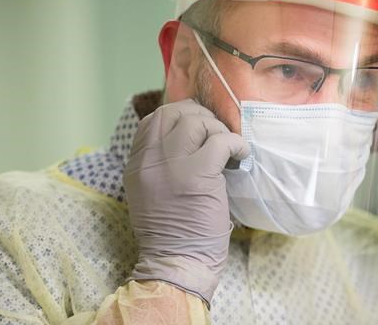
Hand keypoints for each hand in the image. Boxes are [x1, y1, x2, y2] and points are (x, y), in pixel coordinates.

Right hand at [124, 99, 249, 303]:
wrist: (177, 263)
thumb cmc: (171, 233)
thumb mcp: (151, 192)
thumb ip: (160, 163)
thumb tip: (189, 138)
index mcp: (136, 164)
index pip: (152, 120)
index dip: (178, 115)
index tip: (197, 127)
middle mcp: (149, 160)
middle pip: (173, 112)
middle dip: (199, 115)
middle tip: (215, 132)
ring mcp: (171, 166)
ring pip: (197, 122)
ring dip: (218, 130)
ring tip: (228, 149)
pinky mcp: (197, 175)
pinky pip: (221, 141)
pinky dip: (236, 143)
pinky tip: (241, 155)